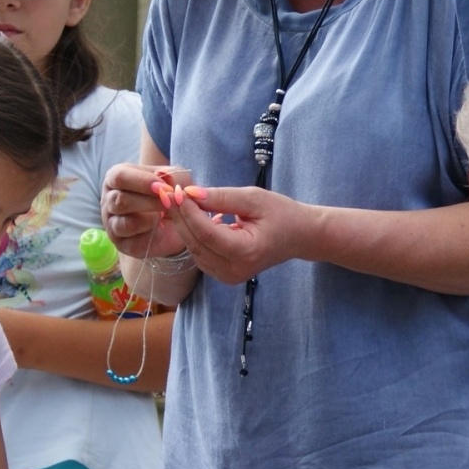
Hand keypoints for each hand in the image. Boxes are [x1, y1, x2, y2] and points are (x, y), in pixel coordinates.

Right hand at [102, 163, 193, 260]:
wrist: (177, 218)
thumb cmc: (170, 191)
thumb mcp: (175, 178)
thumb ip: (170, 175)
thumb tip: (162, 175)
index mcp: (116, 177)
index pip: (119, 177)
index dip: (142, 182)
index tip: (164, 187)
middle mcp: (109, 200)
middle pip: (120, 200)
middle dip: (149, 202)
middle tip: (170, 202)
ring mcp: (112, 223)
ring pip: (125, 223)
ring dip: (151, 218)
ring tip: (165, 214)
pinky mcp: (122, 243)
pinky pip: (132, 241)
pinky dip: (150, 233)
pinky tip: (160, 226)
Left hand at [164, 183, 310, 284]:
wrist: (300, 236)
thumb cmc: (281, 214)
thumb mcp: (253, 199)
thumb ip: (221, 197)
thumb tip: (190, 193)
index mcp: (245, 253)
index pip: (206, 233)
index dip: (188, 212)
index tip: (176, 191)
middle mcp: (234, 271)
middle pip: (195, 243)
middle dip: (180, 217)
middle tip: (168, 194)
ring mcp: (229, 277)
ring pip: (194, 250)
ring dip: (184, 226)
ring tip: (179, 202)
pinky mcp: (224, 275)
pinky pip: (200, 254)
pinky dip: (194, 235)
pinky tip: (195, 216)